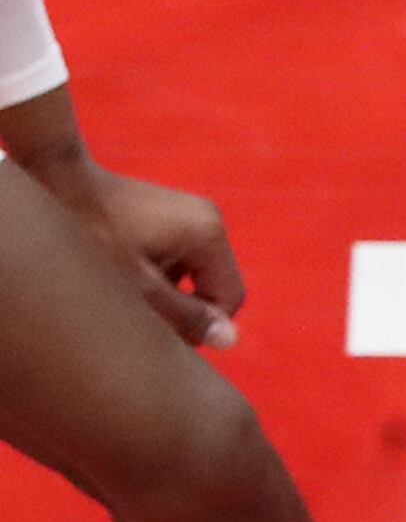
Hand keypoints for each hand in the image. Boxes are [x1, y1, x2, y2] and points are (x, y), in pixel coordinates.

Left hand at [62, 162, 245, 348]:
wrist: (60, 181)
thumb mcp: (139, 284)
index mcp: (209, 235)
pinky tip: (128, 273)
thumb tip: (229, 340)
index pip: (230, 296)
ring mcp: (191, 213)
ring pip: (195, 272)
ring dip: (170, 291)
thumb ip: (185, 314)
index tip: (165, 335)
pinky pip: (181, 256)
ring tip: (130, 293)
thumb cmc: (95, 234)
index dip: (204, 323)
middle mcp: (210, 220)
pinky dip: (160, 272)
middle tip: (144, 317)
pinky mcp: (172, 213)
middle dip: (184, 306)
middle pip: (214, 283)